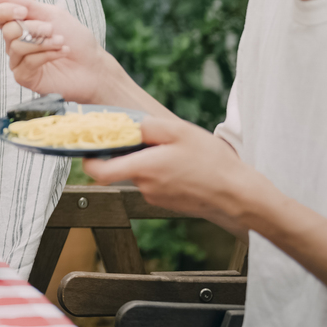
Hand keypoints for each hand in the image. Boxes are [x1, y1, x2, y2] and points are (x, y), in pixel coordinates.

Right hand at [0, 0, 123, 102]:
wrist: (93, 65)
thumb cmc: (76, 39)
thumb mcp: (53, 15)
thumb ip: (28, 5)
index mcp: (20, 26)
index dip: (5, 12)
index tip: (24, 11)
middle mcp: (15, 44)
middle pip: (8, 31)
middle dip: (33, 28)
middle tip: (52, 29)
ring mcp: (19, 62)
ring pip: (17, 47)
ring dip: (43, 42)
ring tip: (61, 42)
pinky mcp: (25, 78)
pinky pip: (27, 63)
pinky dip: (46, 55)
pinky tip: (61, 53)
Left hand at [85, 114, 263, 234]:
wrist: (238, 195)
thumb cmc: (212, 164)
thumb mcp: (179, 132)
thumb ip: (147, 126)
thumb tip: (127, 125)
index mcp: (143, 169)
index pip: (98, 171)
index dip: (88, 159)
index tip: (89, 145)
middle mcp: (145, 186)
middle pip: (120, 168)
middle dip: (126, 152)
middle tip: (142, 137)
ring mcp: (156, 197)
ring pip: (139, 174)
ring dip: (147, 160)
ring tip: (172, 150)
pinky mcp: (168, 201)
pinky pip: (154, 182)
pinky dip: (160, 171)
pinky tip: (180, 163)